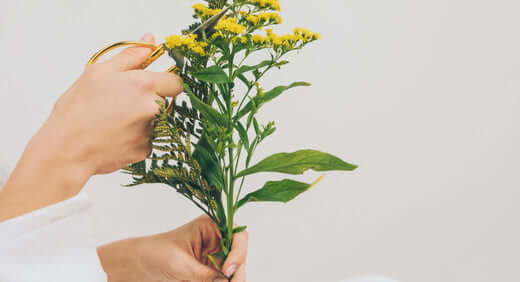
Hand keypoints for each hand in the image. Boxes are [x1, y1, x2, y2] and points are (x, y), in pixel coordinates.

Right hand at [0, 33, 182, 220]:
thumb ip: (131, 56)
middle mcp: (152, 109)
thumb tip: (150, 41)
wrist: (66, 149)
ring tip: (112, 120)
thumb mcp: (99, 72)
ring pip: (156, 121)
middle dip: (149, 100)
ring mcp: (150, 132)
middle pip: (164, 102)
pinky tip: (114, 135)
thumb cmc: (78, 109)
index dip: (165, 83)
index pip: (176, 83)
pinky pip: (146, 139)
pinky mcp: (145, 150)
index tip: (150, 85)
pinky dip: (134, 137)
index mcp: (144, 85)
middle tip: (121, 103)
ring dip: (141, 119)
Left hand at [97, 215, 247, 281]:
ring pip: (236, 269)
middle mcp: (218, 239)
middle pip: (240, 254)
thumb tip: (226, 281)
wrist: (139, 265)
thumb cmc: (156, 255)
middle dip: (237, 270)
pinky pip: (225, 278)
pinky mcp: (212, 270)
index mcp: (211, 226)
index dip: (238, 252)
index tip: (228, 270)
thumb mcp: (181, 265)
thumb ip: (206, 274)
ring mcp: (216, 255)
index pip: (238, 235)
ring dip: (233, 279)